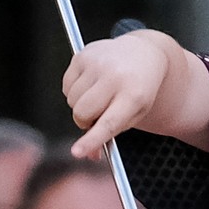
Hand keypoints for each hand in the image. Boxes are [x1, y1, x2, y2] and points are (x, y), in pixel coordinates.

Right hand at [63, 35, 169, 159]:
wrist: (142, 54)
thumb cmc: (137, 89)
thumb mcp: (134, 113)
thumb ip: (112, 134)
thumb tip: (88, 155)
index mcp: (134, 96)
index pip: (108, 123)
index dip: (91, 140)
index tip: (77, 153)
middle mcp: (115, 77)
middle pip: (82, 113)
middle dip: (85, 121)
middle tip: (97, 116)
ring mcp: (98, 63)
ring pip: (72, 101)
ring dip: (81, 105)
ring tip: (98, 95)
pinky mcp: (83, 55)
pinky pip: (66, 86)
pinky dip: (75, 90)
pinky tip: (91, 82)